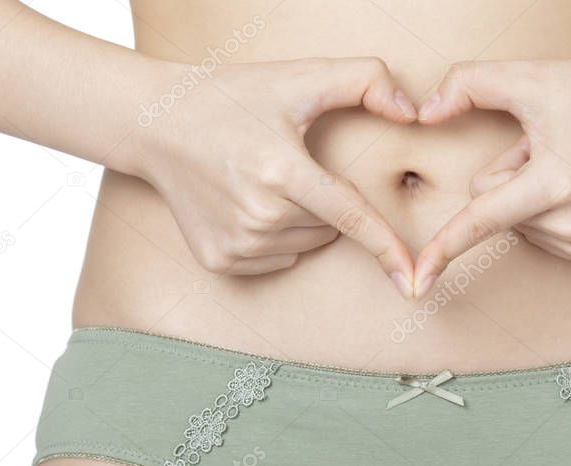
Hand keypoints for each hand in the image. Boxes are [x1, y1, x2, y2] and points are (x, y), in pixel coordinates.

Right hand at [134, 58, 417, 296]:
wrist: (156, 125)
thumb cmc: (232, 98)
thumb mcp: (296, 78)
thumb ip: (363, 81)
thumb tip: (413, 111)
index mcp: (280, 170)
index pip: (349, 216)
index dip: (386, 247)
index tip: (413, 282)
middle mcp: (258, 214)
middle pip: (330, 226)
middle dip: (323, 200)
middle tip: (284, 164)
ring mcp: (236, 243)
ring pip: (306, 245)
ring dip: (301, 220)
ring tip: (262, 182)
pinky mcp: (220, 261)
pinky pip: (278, 259)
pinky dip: (276, 238)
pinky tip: (246, 205)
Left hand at [413, 57, 570, 296]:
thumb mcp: (533, 78)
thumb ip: (469, 85)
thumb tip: (424, 112)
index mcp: (555, 184)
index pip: (482, 219)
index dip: (445, 248)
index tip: (419, 283)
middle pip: (495, 209)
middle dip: (511, 176)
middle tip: (555, 148)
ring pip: (519, 226)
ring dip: (533, 195)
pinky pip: (545, 238)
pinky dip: (554, 213)